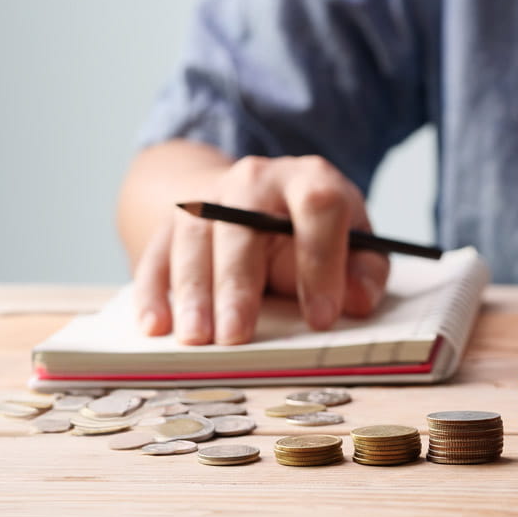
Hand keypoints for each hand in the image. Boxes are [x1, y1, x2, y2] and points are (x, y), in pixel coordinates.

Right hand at [131, 155, 388, 343]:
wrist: (252, 195)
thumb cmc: (311, 230)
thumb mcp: (354, 242)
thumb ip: (364, 271)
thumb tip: (358, 302)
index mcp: (309, 179)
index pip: (318, 207)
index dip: (321, 262)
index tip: (322, 317)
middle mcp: (255, 180)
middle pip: (243, 226)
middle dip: (239, 283)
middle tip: (236, 336)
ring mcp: (209, 197)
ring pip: (194, 239)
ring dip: (193, 292)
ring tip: (196, 337)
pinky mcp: (173, 221)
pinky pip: (156, 253)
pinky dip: (153, 291)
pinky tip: (155, 325)